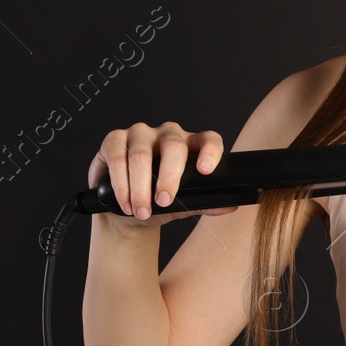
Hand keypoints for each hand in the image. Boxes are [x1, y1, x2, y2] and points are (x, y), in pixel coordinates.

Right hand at [89, 121, 239, 227]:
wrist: (129, 210)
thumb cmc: (161, 202)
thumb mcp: (185, 204)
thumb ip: (206, 203)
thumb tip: (230, 206)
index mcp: (192, 145)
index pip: (208, 139)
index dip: (209, 151)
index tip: (204, 171)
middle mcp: (168, 134)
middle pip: (173, 146)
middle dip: (169, 177)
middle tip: (165, 202)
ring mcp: (141, 134)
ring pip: (142, 154)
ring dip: (140, 187)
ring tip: (142, 211)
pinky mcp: (115, 140)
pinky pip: (117, 156)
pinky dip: (121, 183)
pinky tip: (125, 201)